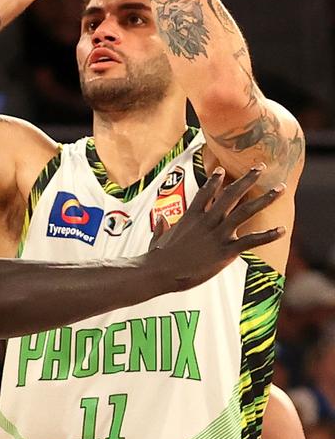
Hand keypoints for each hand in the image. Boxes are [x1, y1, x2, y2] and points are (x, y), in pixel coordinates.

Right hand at [145, 166, 284, 290]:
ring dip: (264, 199)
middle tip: (260, 167)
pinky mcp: (225, 251)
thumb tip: (162, 220)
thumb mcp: (158, 237)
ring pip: (245, 211)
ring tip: (280, 188)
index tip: (222, 169)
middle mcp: (207, 221)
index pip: (205, 193)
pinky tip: (282, 230)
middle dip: (247, 179)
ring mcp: (217, 235)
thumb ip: (163, 227)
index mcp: (191, 217)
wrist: (160, 271)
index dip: (214, 180)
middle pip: (230, 195)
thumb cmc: (157, 257)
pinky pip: (251, 241)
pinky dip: (267, 236)